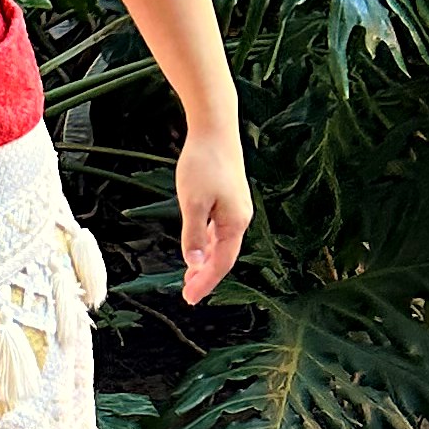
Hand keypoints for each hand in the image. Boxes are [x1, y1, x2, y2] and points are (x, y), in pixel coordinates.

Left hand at [176, 129, 252, 304]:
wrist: (215, 129)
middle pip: (223, 256)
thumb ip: (193, 234)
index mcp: (235, 223)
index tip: (190, 298)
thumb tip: (194, 263)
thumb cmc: (203, 164)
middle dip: (205, 275)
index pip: (221, 263)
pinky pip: (219, 229)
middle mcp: (240, 218)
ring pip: (220, 242)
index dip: (206, 282)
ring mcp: (236, 208)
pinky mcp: (229, 198)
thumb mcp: (192, 203)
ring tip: (190, 276)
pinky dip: (207, 241)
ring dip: (205, 259)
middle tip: (188, 293)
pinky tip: (197, 246)